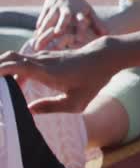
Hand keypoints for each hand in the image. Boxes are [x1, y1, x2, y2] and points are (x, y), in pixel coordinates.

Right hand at [0, 39, 115, 113]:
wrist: (102, 58)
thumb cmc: (91, 81)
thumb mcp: (76, 102)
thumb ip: (51, 107)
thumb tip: (28, 111)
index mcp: (49, 72)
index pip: (19, 66)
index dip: (2, 70)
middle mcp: (42, 61)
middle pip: (10, 58)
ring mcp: (42, 56)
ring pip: (14, 59)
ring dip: (4, 71)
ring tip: (2, 90)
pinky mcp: (43, 57)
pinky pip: (22, 61)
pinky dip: (13, 70)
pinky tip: (13, 85)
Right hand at [36, 0, 103, 47]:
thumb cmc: (79, 4)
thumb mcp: (89, 12)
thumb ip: (96, 23)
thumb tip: (106, 35)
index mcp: (79, 11)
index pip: (81, 21)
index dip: (81, 29)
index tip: (80, 40)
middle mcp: (67, 9)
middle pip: (64, 18)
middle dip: (61, 24)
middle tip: (57, 33)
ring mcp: (56, 7)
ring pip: (50, 18)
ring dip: (46, 27)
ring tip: (42, 38)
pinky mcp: (47, 6)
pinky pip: (42, 16)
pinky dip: (40, 24)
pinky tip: (36, 33)